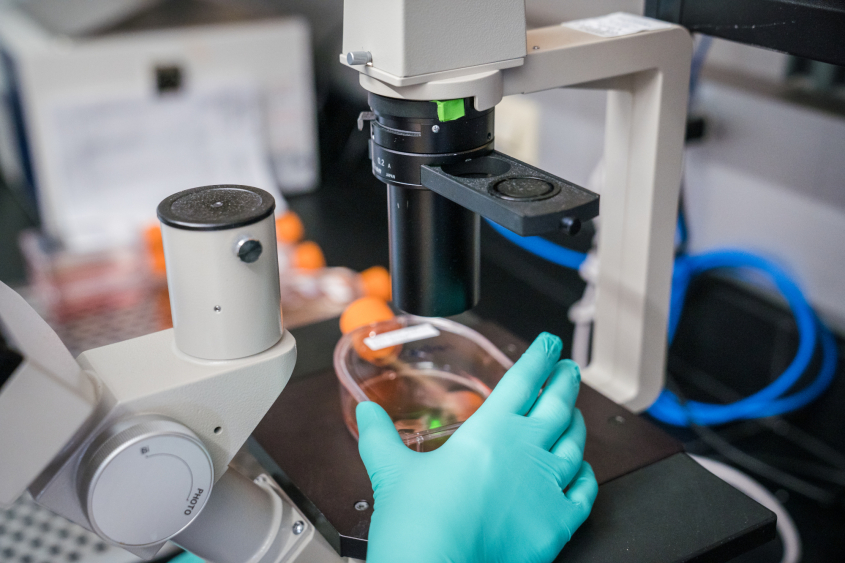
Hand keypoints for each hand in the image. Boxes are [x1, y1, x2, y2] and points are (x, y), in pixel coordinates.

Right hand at [357, 332, 597, 562]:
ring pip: (575, 443)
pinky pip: (585, 491)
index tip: (549, 344)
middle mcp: (526, 450)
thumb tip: (367, 412)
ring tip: (575, 414)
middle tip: (568, 369)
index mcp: (490, 430)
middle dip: (565, 380)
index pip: (523, 381)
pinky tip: (582, 471)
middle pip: (558, 403)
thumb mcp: (391, 471)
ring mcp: (546, 485)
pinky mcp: (559, 522)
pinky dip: (586, 475)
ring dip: (577, 423)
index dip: (539, 357)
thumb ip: (379, 436)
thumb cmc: (418, 526)